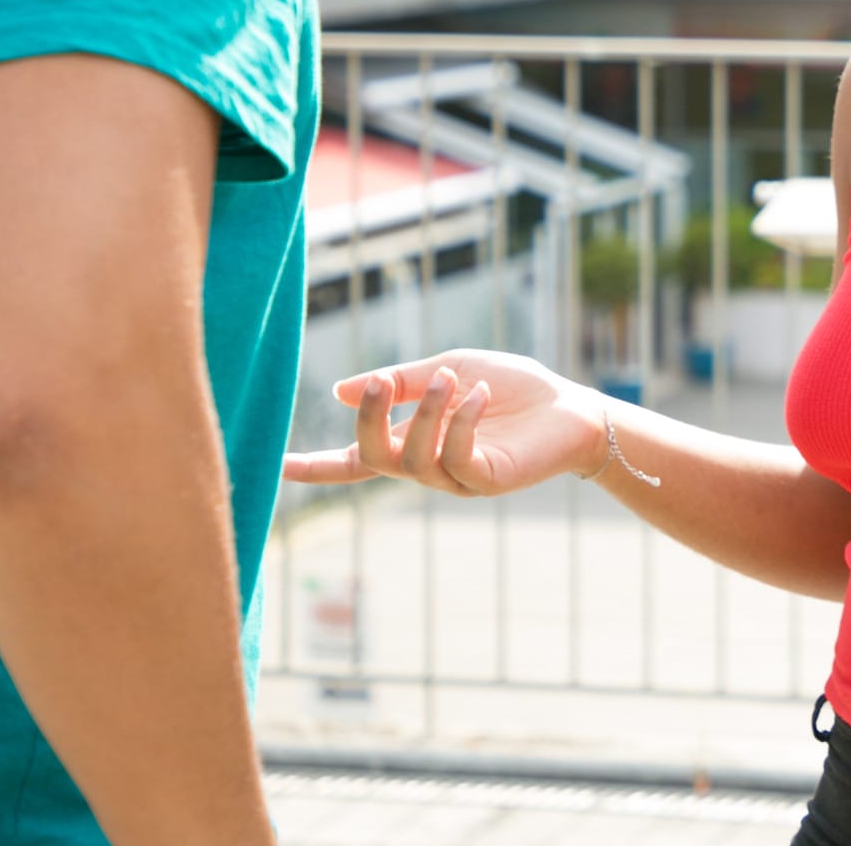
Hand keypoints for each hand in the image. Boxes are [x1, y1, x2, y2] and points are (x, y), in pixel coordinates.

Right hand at [280, 349, 606, 497]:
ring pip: (412, 460)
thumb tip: (341, 389)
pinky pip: (456, 460)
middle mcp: (428, 467)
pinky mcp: (486, 482)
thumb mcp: (448, 369)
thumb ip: (401, 381)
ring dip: (425, 413)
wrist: (572, 408)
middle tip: (380, 383)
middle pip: (373, 459)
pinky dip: (459, 423)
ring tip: (450, 378)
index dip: (318, 466)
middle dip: (369, 420)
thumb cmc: (512, 388)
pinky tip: (476, 396)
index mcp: (414, 440)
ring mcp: (455, 479)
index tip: (278, 466)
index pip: (356, 460)